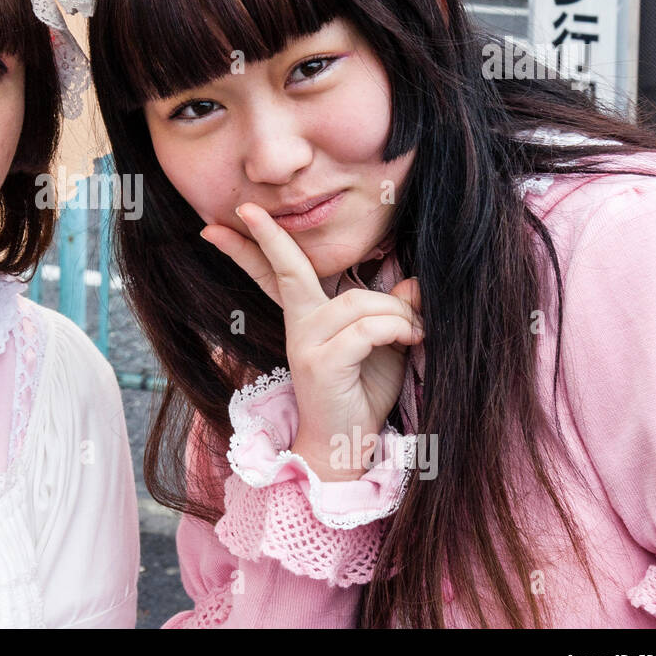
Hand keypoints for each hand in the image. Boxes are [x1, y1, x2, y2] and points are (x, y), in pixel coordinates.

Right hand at [200, 203, 422, 480]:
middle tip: (248, 210)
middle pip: (290, 270)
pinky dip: (396, 330)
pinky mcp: (322, 363)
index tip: (239, 212)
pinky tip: (411, 340)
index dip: (257, 243)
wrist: (347, 445)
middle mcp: (300, 325)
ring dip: (397, 315)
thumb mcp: (384, 345)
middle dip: (268, 237)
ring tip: (416, 332)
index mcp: (307, 317)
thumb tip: (414, 283)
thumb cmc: (362, 394)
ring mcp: (306, 343)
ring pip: (359, 303)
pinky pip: (366, 330)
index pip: (279, 272)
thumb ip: (391, 312)